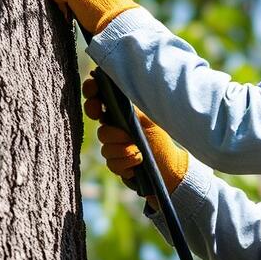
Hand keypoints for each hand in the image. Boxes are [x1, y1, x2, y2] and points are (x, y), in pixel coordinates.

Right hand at [82, 73, 187, 191]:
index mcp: (121, 110)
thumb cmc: (160, 139)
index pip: (99, 95)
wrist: (169, 167)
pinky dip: (126, 164)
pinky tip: (137, 164)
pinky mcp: (114, 162)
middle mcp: (113, 126)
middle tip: (126, 136)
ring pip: (105, 147)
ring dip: (124, 151)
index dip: (91, 92)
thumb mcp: (149, 120)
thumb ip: (132, 109)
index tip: (95, 100)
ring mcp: (112, 145)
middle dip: (112, 133)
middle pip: (99, 127)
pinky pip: (111, 163)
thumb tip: (117, 93)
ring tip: (140, 152)